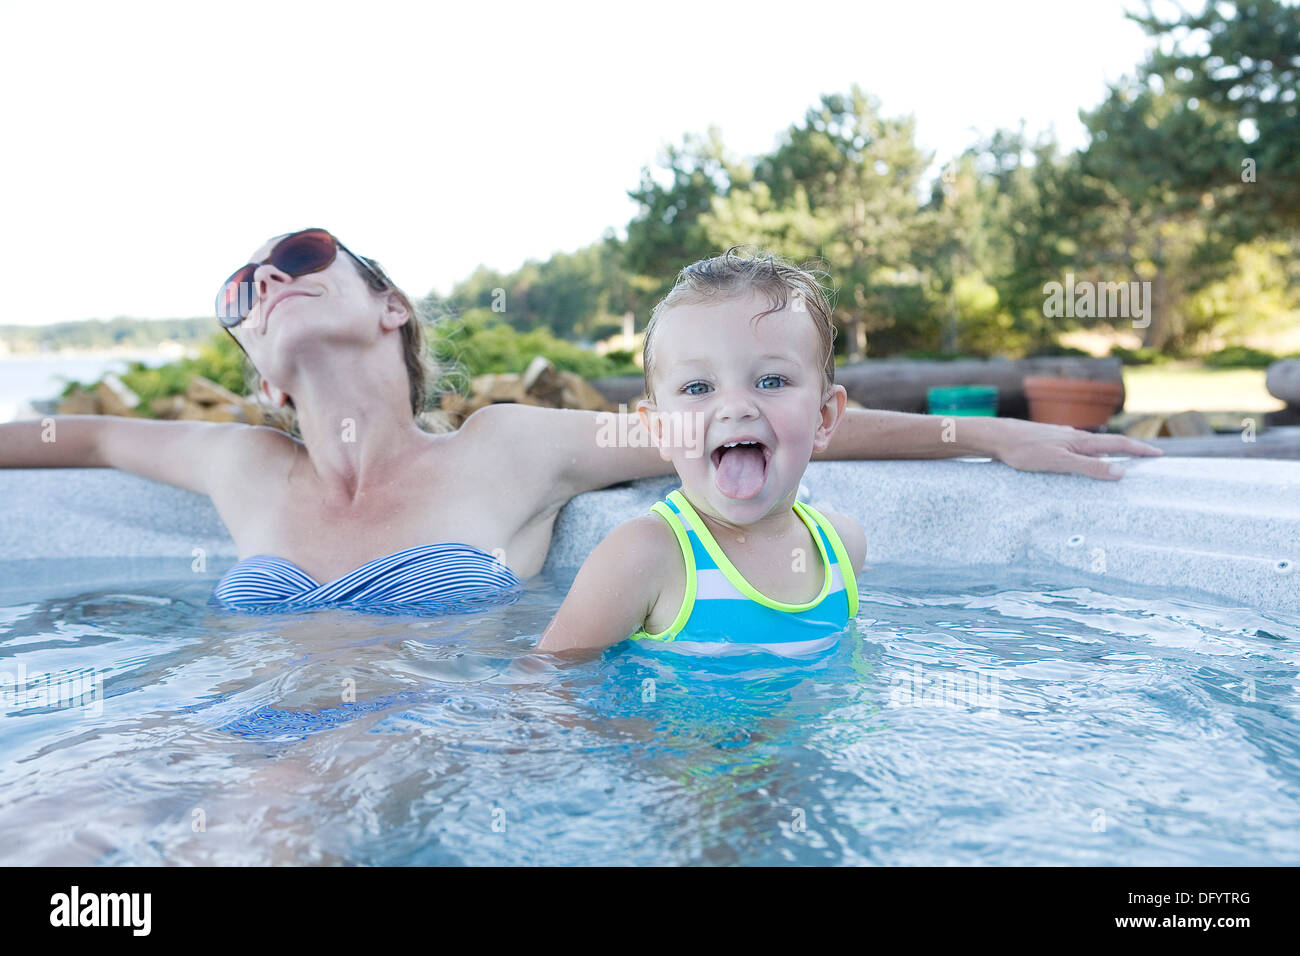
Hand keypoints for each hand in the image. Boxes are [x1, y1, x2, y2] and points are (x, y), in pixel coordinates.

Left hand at [988, 419, 1162, 479]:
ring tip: (1121, 461)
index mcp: (1082, 442)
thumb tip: (1121, 473)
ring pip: (1092, 446)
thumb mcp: (1059, 462)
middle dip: (1130, 451)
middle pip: (1109, 444)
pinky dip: (1089, 455)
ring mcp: (1063, 438)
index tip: (1159, 454)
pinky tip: (1082, 460)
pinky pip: (1077, 449)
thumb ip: (1089, 468)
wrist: (997, 437)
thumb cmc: (1025, 450)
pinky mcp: (1050, 442)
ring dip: (1110, 453)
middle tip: (1148, 457)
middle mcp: (1075, 437)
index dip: (1140, 450)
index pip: (1118, 445)